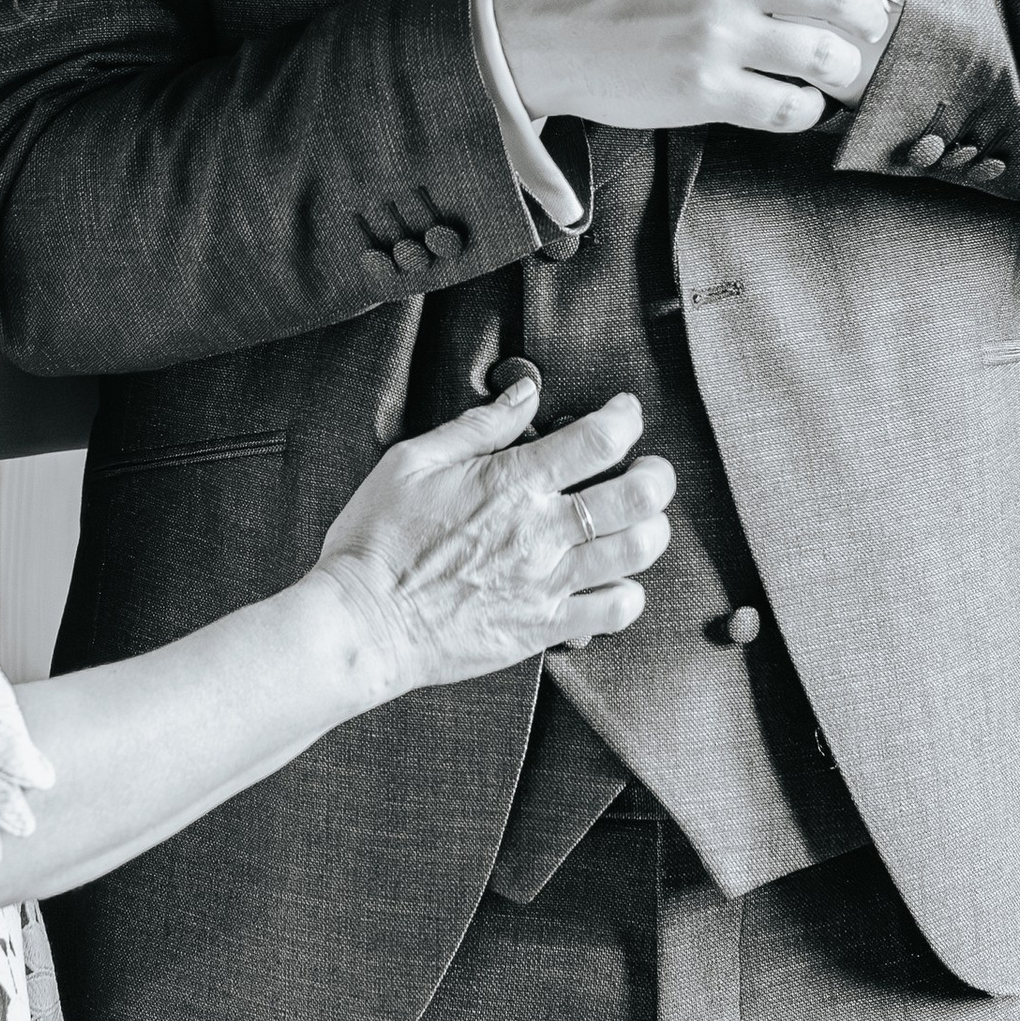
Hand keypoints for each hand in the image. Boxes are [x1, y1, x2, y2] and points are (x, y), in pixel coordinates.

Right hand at [308, 376, 673, 698]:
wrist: (362, 624)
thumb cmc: (376, 542)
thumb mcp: (413, 462)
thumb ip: (478, 426)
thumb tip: (524, 392)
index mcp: (511, 482)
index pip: (599, 438)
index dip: (626, 418)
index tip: (626, 414)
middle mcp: (540, 531)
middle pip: (638, 494)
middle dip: (658, 474)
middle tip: (650, 470)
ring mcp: (547, 582)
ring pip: (637, 549)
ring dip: (652, 528)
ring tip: (641, 522)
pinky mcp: (544, 627)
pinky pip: (615, 610)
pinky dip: (629, 592)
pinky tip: (615, 579)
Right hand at [493, 0, 891, 135]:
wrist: (523, 26)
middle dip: (864, 16)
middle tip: (862, 30)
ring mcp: (719, 33)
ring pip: (828, 56)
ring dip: (840, 70)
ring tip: (830, 75)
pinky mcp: (705, 90)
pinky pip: (790, 108)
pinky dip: (804, 111)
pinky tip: (792, 105)